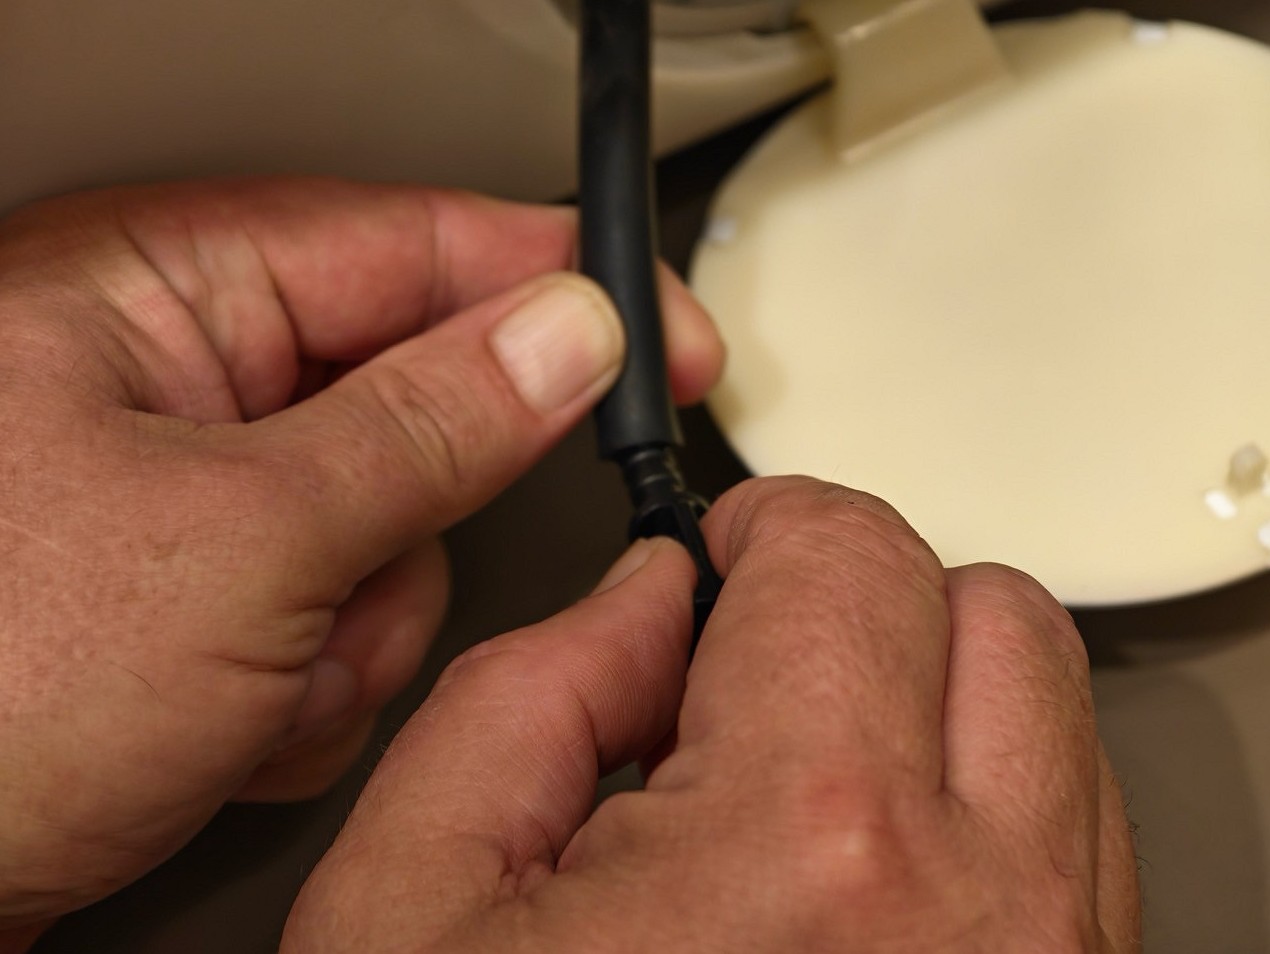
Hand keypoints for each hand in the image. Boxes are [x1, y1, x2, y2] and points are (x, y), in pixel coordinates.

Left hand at [0, 178, 722, 942]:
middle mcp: (173, 386)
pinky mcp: (205, 598)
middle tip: (347, 588)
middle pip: (414, 410)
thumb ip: (429, 425)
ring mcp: (192, 500)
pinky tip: (221, 720)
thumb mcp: (241, 537)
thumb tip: (563, 335)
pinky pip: (343, 617)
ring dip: (348, 634)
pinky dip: (312, 687)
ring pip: (391, 539)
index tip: (665, 331)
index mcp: (152, 297)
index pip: (410, 244)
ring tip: (242, 681)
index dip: (556, 284)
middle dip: (410, 531)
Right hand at [284, 477, 1140, 952]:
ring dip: (928, 697)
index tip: (722, 559)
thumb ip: (528, 689)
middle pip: (992, 609)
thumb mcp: (413, 901)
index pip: (849, 551)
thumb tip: (646, 600)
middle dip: (859, 598)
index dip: (764, 527)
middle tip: (760, 658)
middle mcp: (981, 920)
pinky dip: (978, 799)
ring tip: (802, 775)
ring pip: (1054, 713)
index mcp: (810, 852)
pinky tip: (863, 862)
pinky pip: (1074, 833)